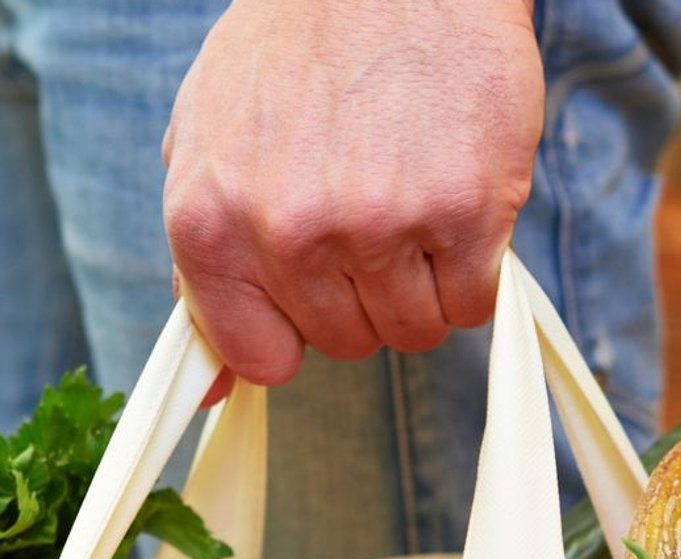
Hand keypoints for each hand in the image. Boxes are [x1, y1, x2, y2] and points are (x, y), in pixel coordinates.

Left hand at [164, 0, 541, 385]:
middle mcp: (286, 231)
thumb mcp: (209, 141)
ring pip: (415, 331)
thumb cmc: (301, 46)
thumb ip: (205, 267)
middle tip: (376, 209)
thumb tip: (210, 390)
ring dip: (425, 282)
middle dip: (367, 292)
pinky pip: (474, 302)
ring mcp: (377, 226)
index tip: (319, 292)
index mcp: (209, 219)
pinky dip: (475, 267)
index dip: (295, 331)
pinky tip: (456, 197)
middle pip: (346, 342)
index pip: (254, 356)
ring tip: (415, 195)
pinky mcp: (462, 213)